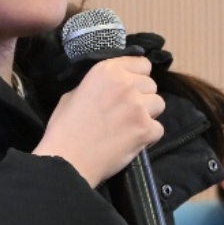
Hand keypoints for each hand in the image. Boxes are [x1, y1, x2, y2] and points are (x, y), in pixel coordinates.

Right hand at [33, 56, 164, 187]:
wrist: (68, 161)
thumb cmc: (64, 128)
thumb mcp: (73, 93)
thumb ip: (98, 85)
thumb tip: (110, 87)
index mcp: (107, 70)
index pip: (142, 63)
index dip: (137, 76)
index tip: (129, 88)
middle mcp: (127, 84)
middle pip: (151, 85)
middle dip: (142, 96)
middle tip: (125, 111)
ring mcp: (139, 106)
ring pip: (159, 104)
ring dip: (148, 114)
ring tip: (130, 126)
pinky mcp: (146, 129)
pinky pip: (158, 129)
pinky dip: (148, 136)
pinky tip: (132, 141)